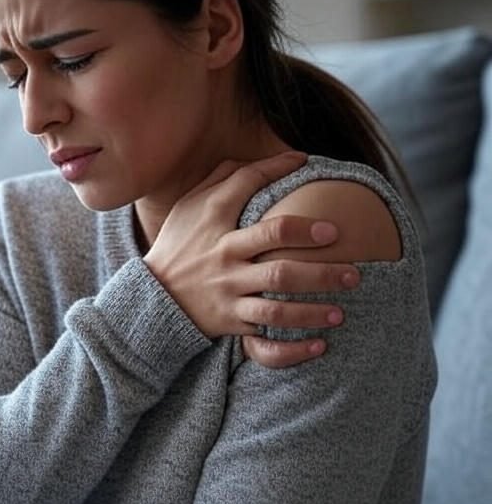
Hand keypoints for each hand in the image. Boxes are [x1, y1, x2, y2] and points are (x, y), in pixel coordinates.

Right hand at [143, 152, 360, 367]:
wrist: (150, 299)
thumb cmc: (177, 247)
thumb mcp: (188, 208)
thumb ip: (217, 181)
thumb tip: (251, 158)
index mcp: (214, 220)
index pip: (249, 185)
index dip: (280, 169)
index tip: (307, 164)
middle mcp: (224, 255)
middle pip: (277, 249)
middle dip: (318, 254)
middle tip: (353, 262)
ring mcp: (228, 290)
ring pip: (277, 300)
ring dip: (315, 306)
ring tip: (344, 308)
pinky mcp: (229, 321)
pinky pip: (266, 336)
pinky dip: (294, 345)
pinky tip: (321, 343)